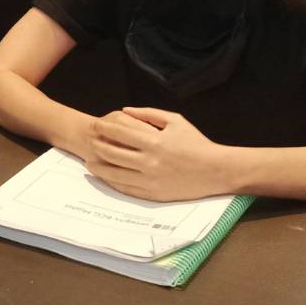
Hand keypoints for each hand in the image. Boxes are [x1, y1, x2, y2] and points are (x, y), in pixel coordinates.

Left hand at [81, 107, 227, 201]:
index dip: (104, 128)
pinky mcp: (153, 194)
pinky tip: (106, 178)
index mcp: (154, 142)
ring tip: (89, 163)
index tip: (95, 125)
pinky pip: (126, 189)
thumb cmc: (196, 143)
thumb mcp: (175, 121)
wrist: (216, 171)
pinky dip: (113, 183)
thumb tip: (125, 110)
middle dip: (98, 146)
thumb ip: (148, 114)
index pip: (120, 133)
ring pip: (115, 174)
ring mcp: (150, 180)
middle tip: (90, 142)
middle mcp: (149, 162)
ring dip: (99, 168)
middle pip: (113, 153)